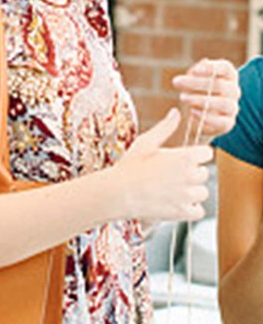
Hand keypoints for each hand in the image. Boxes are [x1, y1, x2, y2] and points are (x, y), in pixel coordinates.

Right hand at [110, 108, 212, 222]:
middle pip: (204, 173)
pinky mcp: (183, 212)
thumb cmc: (130, 166)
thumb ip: (165, 127)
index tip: (179, 160)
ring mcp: (188, 196)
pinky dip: (189, 208)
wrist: (118, 193)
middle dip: (190, 174)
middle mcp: (191, 176)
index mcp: (186, 157)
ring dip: (190, 192)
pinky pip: (198, 211)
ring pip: (202, 192)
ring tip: (170, 190)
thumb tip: (175, 112)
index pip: (206, 154)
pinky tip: (174, 202)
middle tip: (168, 176)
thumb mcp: (146, 142)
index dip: (193, 156)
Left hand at [172, 58, 239, 140]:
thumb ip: (194, 74)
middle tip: (176, 82)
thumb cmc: (196, 92)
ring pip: (224, 103)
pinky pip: (221, 122)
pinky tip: (192, 112)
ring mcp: (232, 107)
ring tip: (182, 98)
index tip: (194, 71)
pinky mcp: (228, 123)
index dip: (211, 68)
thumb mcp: (192, 79)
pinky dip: (206, 117)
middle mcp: (233, 90)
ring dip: (201, 100)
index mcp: (227, 76)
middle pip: (220, 85)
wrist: (199, 116)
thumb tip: (196, 69)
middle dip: (196, 83)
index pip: (225, 68)